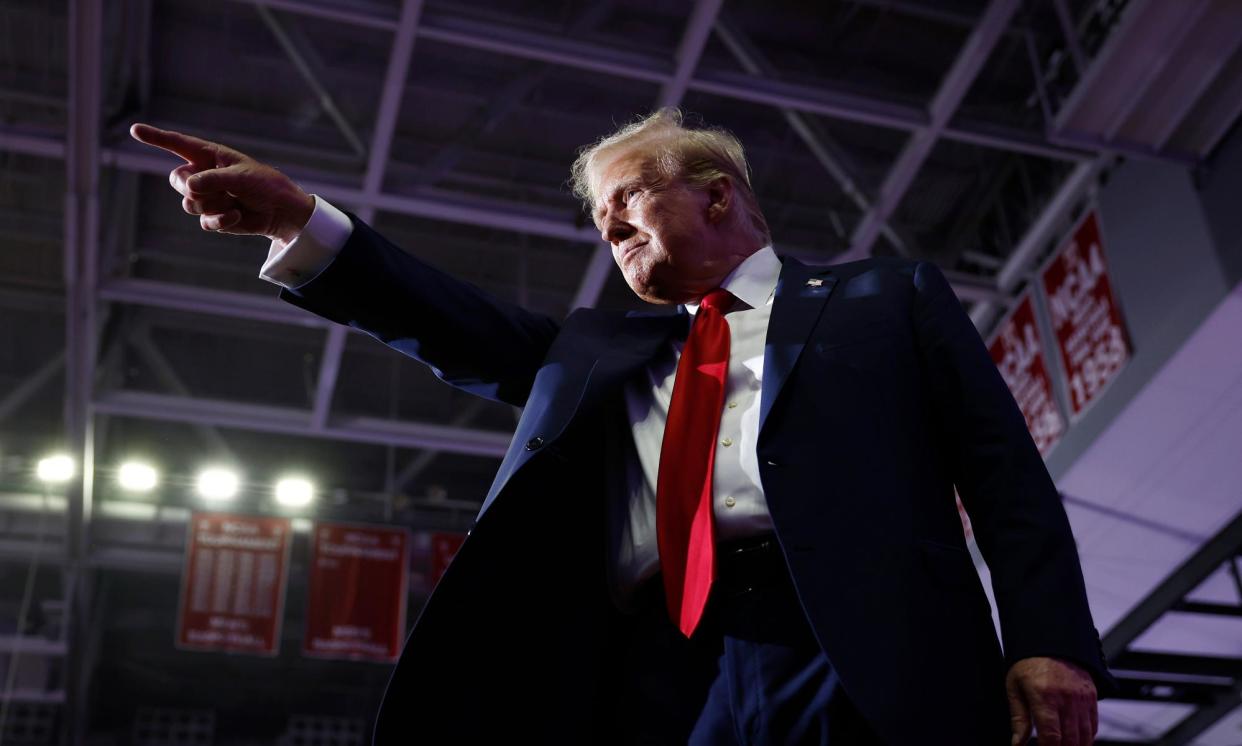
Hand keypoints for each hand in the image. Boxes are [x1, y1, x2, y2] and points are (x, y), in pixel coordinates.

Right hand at [129, 123, 314, 244]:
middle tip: (220, 189)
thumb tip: (188, 187)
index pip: (177, 144)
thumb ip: (213, 179)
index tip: (135, 130)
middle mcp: (202, 174)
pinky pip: (203, 221)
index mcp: (208, 156)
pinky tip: (236, 215)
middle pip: (177, 180)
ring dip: (212, 204)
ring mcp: (206, 196)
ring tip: (233, 201)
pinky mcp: (212, 217)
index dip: (156, 137)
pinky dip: (220, 220)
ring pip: (189, 203)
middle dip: (194, 188)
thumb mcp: (240, 177)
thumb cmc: (264, 185)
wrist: (279, 211)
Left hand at [1007, 656, 1097, 744]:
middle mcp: (1066, 698)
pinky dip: (1087, 737)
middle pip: (1070, 740)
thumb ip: (1018, 719)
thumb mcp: (1015, 688)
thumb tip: (1017, 743)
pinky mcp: (1092, 697)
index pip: (1051, 735)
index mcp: (1044, 696)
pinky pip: (1094, 725)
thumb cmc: (1029, 664)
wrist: (1051, 641)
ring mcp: (1082, 698)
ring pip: (1085, 736)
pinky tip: (1076, 740)